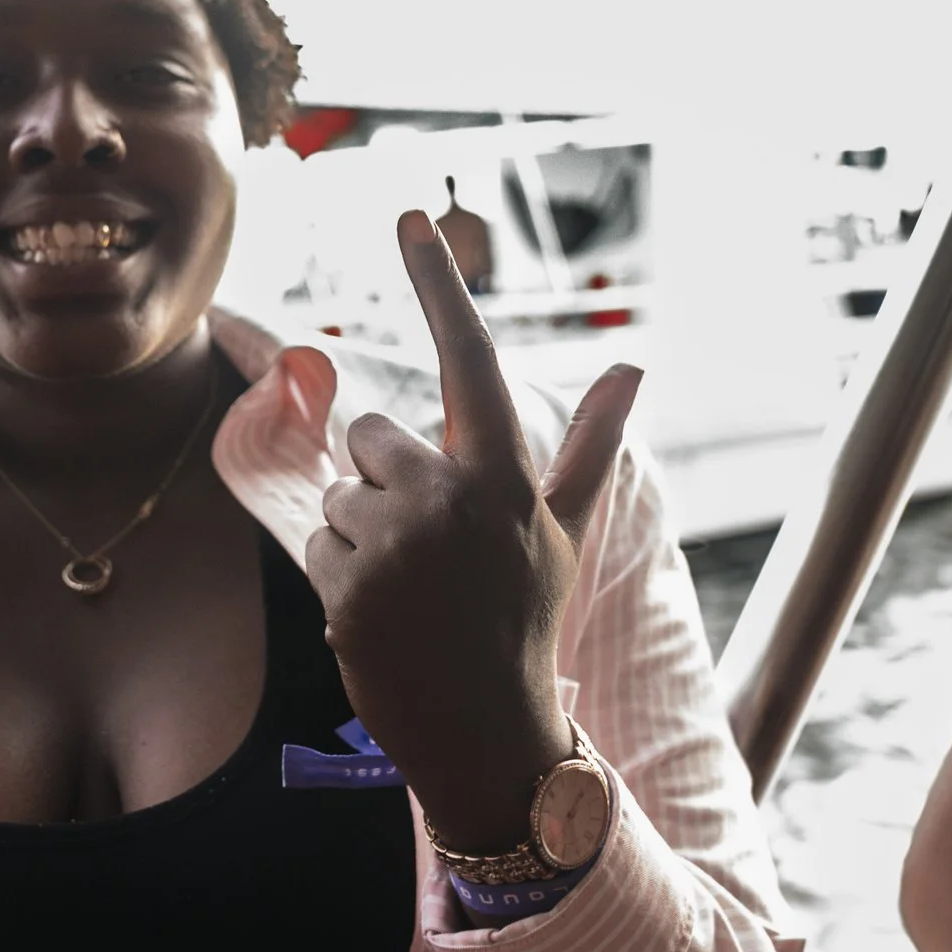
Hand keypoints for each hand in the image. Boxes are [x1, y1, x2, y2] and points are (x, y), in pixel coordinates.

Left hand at [307, 211, 641, 854]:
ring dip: (365, 537)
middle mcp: (451, 500)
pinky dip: (341, 579)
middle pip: (373, 436)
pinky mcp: (346, 589)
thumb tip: (632, 366)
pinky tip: (384, 620)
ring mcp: (397, 546)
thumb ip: (591, 445)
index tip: (408, 217)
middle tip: (432, 552)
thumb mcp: (562, 532)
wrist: (488, 734)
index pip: (469, 357)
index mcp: (504, 476)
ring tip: (412, 593)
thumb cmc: (525, 621)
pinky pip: (319, 544)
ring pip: (341, 494)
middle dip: (390, 482)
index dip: (437, 283)